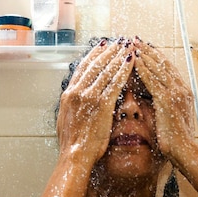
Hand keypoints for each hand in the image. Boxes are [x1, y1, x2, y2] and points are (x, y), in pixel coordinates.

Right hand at [57, 39, 134, 164]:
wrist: (74, 156)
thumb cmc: (72, 144)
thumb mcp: (66, 120)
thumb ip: (72, 107)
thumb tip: (74, 101)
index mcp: (69, 94)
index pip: (83, 68)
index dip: (94, 55)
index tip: (103, 46)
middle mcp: (77, 91)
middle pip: (95, 64)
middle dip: (108, 51)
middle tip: (118, 40)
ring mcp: (89, 97)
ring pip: (106, 70)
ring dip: (118, 56)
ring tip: (128, 46)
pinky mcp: (101, 105)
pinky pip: (115, 83)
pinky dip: (124, 70)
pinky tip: (131, 62)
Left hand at [133, 40, 195, 167]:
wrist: (184, 151)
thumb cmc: (174, 139)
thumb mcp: (169, 116)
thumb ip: (161, 103)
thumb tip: (150, 97)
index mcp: (182, 92)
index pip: (167, 68)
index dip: (155, 56)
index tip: (143, 46)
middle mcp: (181, 89)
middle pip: (163, 63)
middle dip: (148, 50)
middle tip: (135, 39)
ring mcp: (176, 94)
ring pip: (158, 68)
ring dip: (144, 54)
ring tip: (132, 44)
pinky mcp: (167, 101)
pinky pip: (153, 81)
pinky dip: (144, 69)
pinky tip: (135, 60)